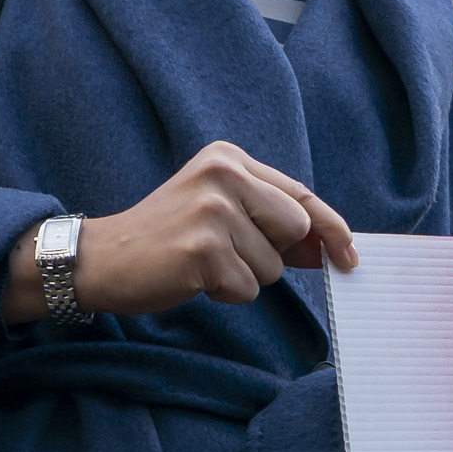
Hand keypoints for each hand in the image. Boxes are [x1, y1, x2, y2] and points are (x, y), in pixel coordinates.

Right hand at [1, 141, 357, 323]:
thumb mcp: (219, 212)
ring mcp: (213, 210)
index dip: (330, 227)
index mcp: (229, 158)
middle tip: (224, 253)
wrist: (102, 259)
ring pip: (273, 266)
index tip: (350, 254)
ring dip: (243, 278)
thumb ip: (271, 222)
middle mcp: (223, 174)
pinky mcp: (203, 249)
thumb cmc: (166, 239)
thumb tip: (332, 247)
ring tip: (201, 263)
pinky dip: (224, 293)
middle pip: (296, 229)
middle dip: (271, 255)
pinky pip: (246, 288)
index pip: (300, 194)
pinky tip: (191, 277)